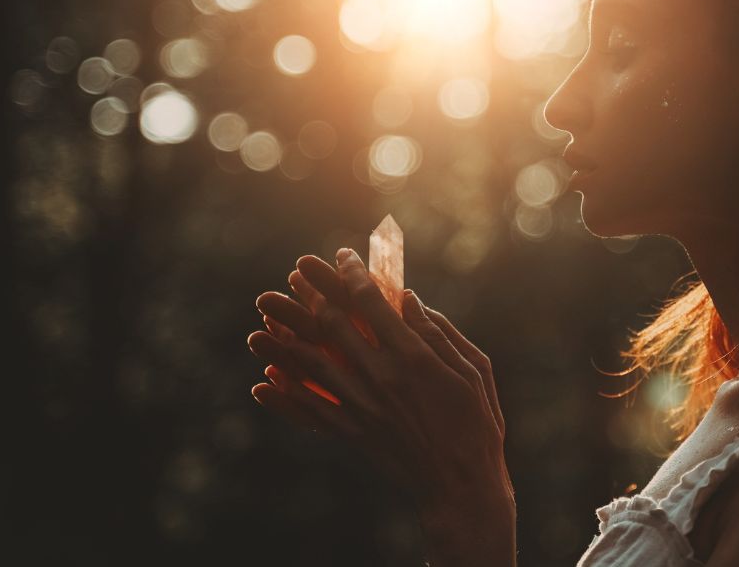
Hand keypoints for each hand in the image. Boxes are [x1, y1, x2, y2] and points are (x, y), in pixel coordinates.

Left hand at [247, 248, 514, 565]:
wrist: (460, 484)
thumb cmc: (476, 423)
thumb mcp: (473, 369)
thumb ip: (437, 332)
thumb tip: (406, 298)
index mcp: (413, 355)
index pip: (371, 301)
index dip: (351, 273)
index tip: (341, 254)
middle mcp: (381, 375)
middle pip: (333, 324)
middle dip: (310, 292)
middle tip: (295, 271)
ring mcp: (362, 406)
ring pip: (310, 364)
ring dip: (283, 337)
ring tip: (262, 317)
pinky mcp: (352, 432)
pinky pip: (310, 411)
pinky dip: (284, 397)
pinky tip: (262, 383)